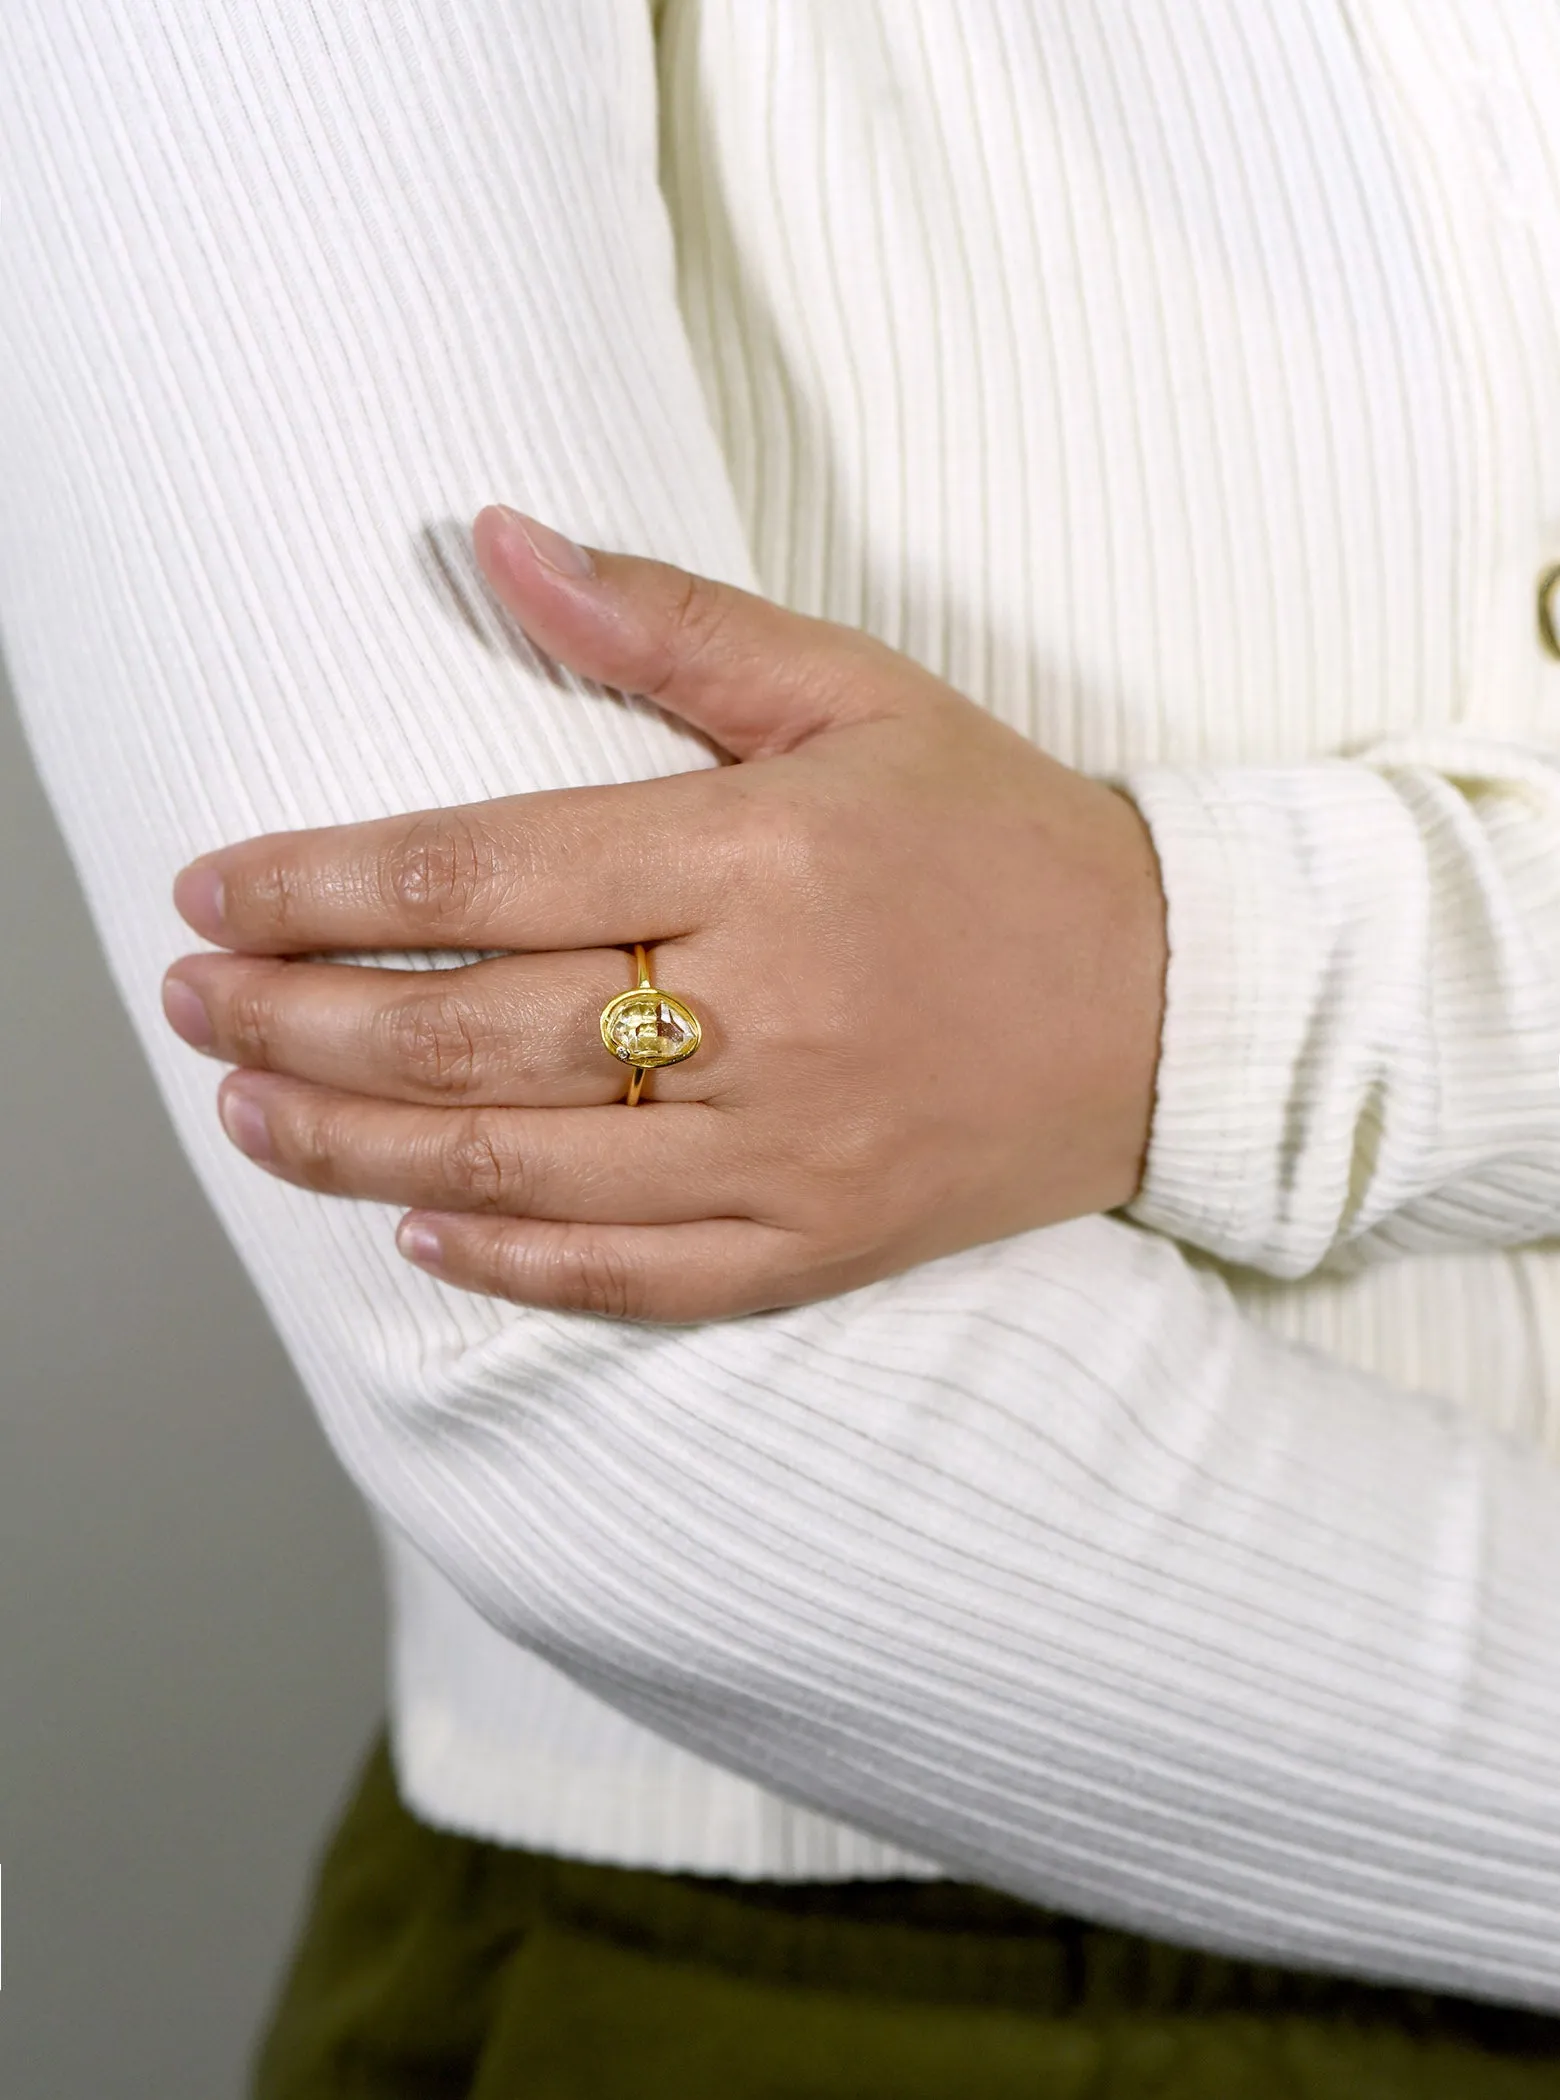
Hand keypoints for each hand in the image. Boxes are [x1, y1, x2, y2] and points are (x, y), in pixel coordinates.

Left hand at [161, 507, 1167, 1321]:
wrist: (1175, 1005)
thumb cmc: (1002, 837)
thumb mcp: (857, 694)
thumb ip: (668, 624)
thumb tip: (496, 539)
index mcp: (763, 856)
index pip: (480, 874)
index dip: (316, 888)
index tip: (214, 892)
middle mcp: (766, 1015)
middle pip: (468, 1033)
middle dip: (295, 1023)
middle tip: (191, 1004)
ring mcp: (790, 1154)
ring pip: (519, 1169)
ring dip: (354, 1147)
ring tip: (249, 1113)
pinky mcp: (818, 1250)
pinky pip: (630, 1279)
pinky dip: (507, 1264)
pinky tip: (414, 1232)